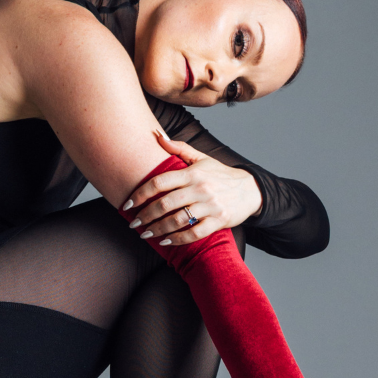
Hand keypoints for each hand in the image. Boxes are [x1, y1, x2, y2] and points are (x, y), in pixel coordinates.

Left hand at [122, 131, 262, 245]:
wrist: (250, 190)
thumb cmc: (221, 175)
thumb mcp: (202, 159)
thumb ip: (179, 149)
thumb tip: (157, 137)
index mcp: (192, 172)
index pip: (159, 182)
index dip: (140, 194)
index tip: (127, 205)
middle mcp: (200, 188)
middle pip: (165, 203)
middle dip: (145, 215)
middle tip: (133, 223)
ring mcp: (210, 205)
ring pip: (178, 220)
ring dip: (158, 229)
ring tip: (145, 234)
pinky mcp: (219, 220)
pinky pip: (195, 232)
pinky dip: (178, 239)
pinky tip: (165, 241)